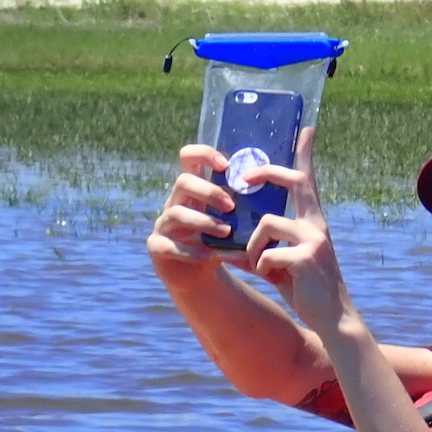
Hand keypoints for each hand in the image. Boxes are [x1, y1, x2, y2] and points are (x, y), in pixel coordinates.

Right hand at [146, 145, 235, 286]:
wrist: (198, 277)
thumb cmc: (218, 243)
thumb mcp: (231, 221)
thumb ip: (244, 205)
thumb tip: (274, 185)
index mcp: (193, 190)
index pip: (189, 158)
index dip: (204, 154)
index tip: (226, 165)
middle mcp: (175, 202)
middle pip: (183, 182)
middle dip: (209, 191)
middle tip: (231, 206)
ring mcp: (164, 224)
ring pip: (176, 213)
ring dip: (204, 221)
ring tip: (226, 232)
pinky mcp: (157, 247)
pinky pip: (169, 245)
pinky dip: (192, 251)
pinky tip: (210, 256)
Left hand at [245, 127, 346, 328]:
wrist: (330, 317)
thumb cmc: (305, 289)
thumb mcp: (281, 263)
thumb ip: (260, 249)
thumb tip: (227, 247)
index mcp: (312, 222)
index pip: (307, 181)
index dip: (305, 154)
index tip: (306, 129)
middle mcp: (316, 225)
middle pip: (293, 181)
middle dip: (267, 172)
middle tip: (247, 177)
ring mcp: (313, 239)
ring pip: (267, 223)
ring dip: (253, 244)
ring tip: (257, 263)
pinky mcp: (305, 258)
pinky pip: (267, 253)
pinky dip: (259, 264)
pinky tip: (267, 275)